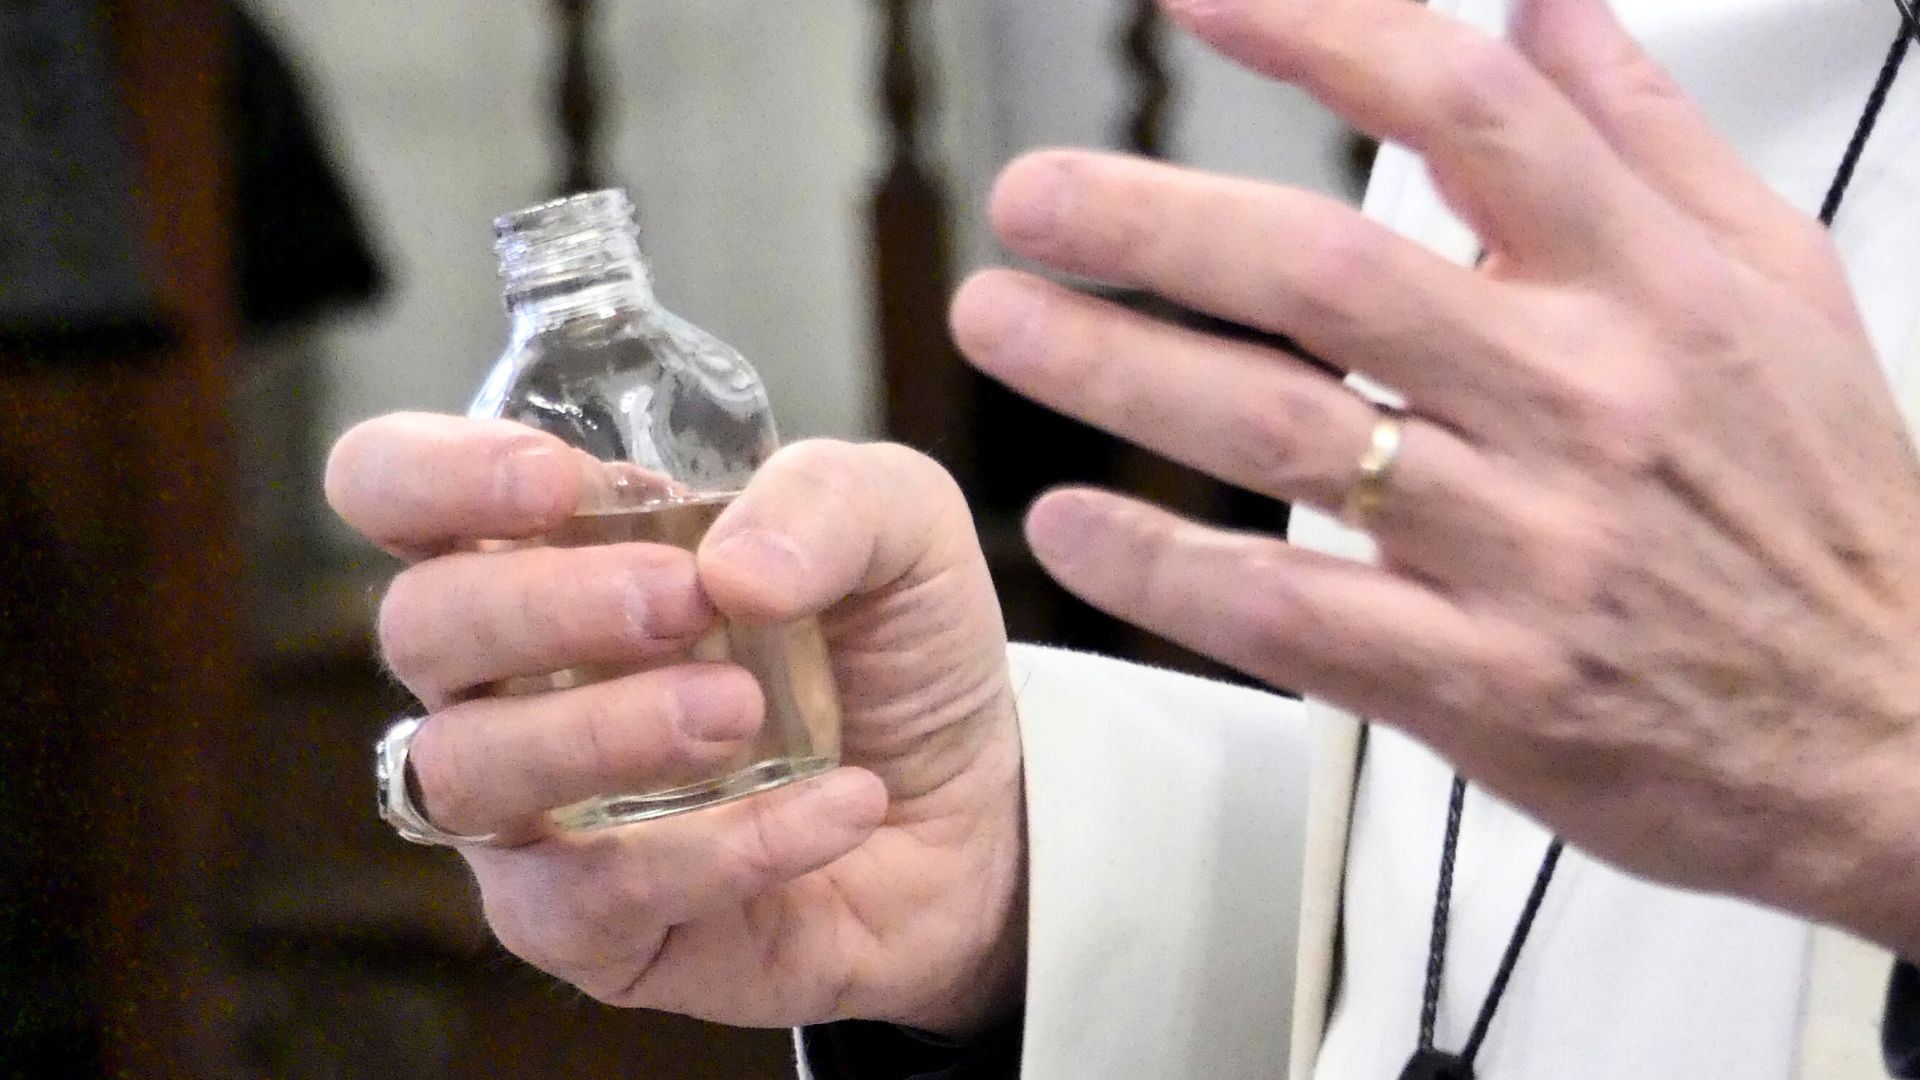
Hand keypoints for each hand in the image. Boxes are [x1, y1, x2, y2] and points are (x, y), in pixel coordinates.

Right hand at [326, 415, 1024, 1034]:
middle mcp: (506, 678)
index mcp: (546, 548)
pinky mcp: (587, 928)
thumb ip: (826, 499)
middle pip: (422, 626)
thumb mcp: (901, 527)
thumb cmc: (888, 651)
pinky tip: (836, 807)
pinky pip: (589, 898)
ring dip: (600, 730)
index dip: (435, 476)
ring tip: (742, 712)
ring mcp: (529, 811)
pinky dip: (721, 849)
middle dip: (544, 604)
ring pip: (465, 771)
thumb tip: (732, 569)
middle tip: (686, 603)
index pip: (393, 488)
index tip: (557, 483)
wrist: (971, 811)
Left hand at [952, 0, 1919, 952]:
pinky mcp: (1485, 685)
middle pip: (1327, 273)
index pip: (1467, 108)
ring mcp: (1526, 549)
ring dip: (1116, 371)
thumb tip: (1541, 2)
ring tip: (1000, 322)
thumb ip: (1642, 138)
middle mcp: (1579, 399)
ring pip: (1283, 432)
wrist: (1893, 739)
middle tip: (1028, 197)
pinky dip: (1165, 569)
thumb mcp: (1775, 290)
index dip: (1317, 31)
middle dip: (1154, 221)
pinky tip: (1072, 526)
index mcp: (1646, 286)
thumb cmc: (1822, 511)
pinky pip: (1293, 615)